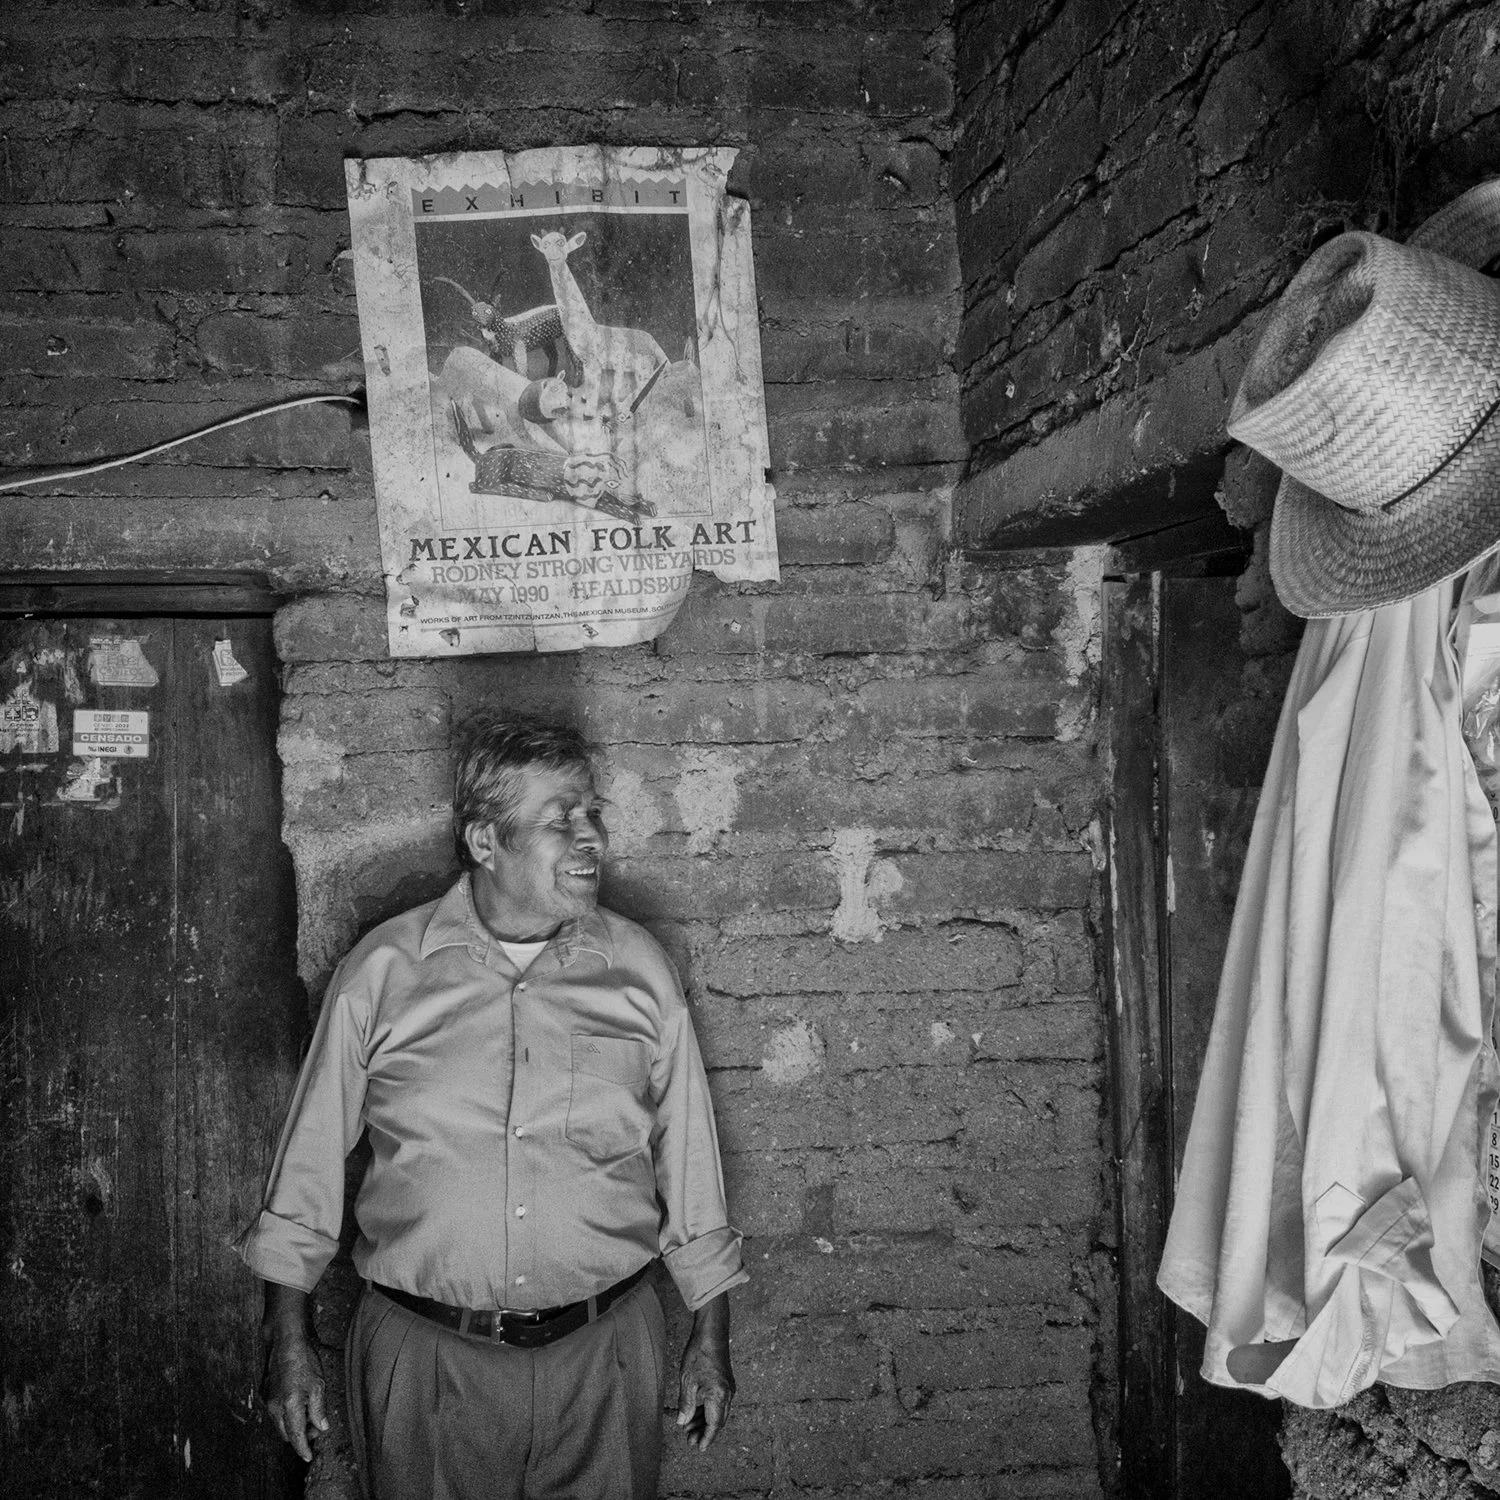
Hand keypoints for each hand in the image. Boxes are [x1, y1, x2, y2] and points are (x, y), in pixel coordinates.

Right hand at [260, 1282, 328, 1462]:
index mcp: (289, 1406)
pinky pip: (277, 1413)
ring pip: (281, 1424)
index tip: (308, 1457)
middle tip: (317, 1428)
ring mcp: (269, 1401)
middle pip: (286, 1434)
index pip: (295, 1437)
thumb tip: (321, 1428)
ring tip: (311, 1413)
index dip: (303, 1449)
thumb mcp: (318, 1385)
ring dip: (294, 1425)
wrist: (286, 1342)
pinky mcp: (267, 1394)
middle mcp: (275, 1408)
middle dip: (300, 1436)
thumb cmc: (305, 1361)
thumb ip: (318, 1410)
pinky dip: (288, 1415)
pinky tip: (300, 1403)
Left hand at [676, 1292, 733, 1450]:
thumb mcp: (687, 1380)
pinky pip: (718, 1402)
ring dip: (704, 1421)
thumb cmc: (699, 1353)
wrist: (712, 1331)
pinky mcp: (725, 1382)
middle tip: (689, 1439)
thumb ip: (686, 1404)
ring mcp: (728, 1387)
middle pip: (717, 1421)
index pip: (714, 1425)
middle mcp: (727, 1393)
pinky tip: (695, 1411)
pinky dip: (707, 1410)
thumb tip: (682, 1422)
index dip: (706, 1439)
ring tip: (688, 1427)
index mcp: (719, 1395)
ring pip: (718, 1412)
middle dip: (704, 1432)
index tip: (697, 1448)